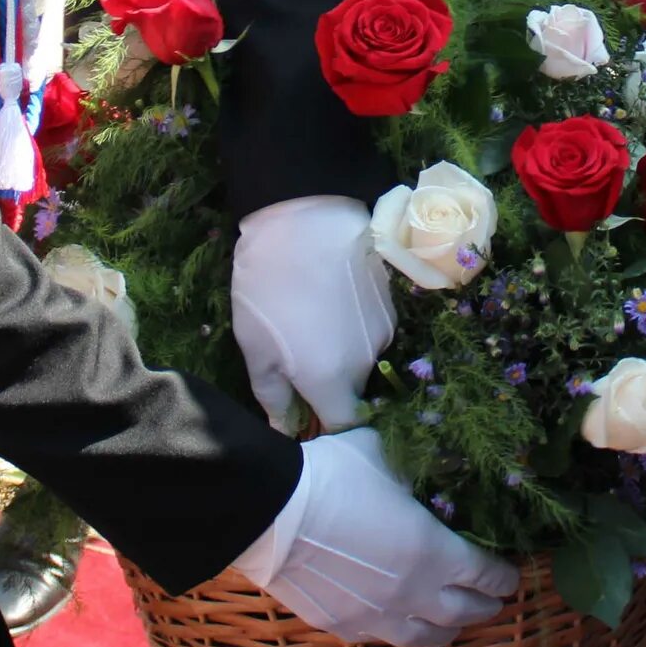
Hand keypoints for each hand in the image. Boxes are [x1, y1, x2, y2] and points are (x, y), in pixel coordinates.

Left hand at [232, 195, 395, 431]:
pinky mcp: (390, 302)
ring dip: (339, 349)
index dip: (325, 425)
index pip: (344, 427)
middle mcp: (368, 363)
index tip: (304, 409)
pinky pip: (369, 329)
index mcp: (332, 383)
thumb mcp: (255, 348)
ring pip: (361, 357)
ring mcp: (384, 331)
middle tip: (294, 349)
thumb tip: (285, 429)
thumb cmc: (269, 286)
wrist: (306, 217)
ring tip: (309, 314)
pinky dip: (351, 324)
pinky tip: (329, 295)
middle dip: (326, 382)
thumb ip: (274, 398)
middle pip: (351, 391)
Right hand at [233, 430, 518, 646]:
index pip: (487, 575)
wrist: (271, 513)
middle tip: (493, 598)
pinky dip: (403, 629)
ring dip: (449, 629)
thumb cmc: (334, 476)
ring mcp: (378, 616)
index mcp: (435, 552)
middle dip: (486, 605)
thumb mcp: (387, 456)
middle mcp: (414, 593)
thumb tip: (446, 460)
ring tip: (453, 622)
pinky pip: (385, 637)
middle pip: (466, 613)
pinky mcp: (345, 627)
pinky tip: (400, 620)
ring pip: (429, 637)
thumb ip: (422, 466)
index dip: (504, 576)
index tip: (510, 574)